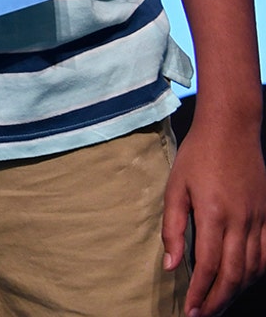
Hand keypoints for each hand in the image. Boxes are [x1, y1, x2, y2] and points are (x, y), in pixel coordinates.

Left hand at [165, 118, 265, 314]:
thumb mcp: (174, 187)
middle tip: (203, 315)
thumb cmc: (197, 156)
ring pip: (253, 268)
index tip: (189, 309)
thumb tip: (170, 265)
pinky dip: (256, 273)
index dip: (200, 292)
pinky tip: (242, 280)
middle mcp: (240, 221)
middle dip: (218, 300)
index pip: (208, 266)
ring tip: (219, 303)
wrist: (232, 130)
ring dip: (236, 290)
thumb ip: (172, 227)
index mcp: (213, 215)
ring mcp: (258, 219)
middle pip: (233, 274)